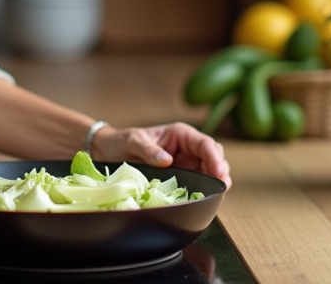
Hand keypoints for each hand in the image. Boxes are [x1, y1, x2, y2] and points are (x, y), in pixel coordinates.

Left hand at [92, 122, 230, 185]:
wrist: (109, 152)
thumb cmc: (121, 142)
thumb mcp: (132, 141)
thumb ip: (149, 150)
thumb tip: (167, 160)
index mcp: (179, 134)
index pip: (205, 143)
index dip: (215, 158)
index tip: (218, 172)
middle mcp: (186, 147)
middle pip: (213, 157)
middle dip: (220, 170)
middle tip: (221, 186)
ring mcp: (185, 163)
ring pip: (210, 170)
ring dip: (216, 180)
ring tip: (217, 192)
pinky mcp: (181, 176)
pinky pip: (199, 182)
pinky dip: (205, 187)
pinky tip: (206, 195)